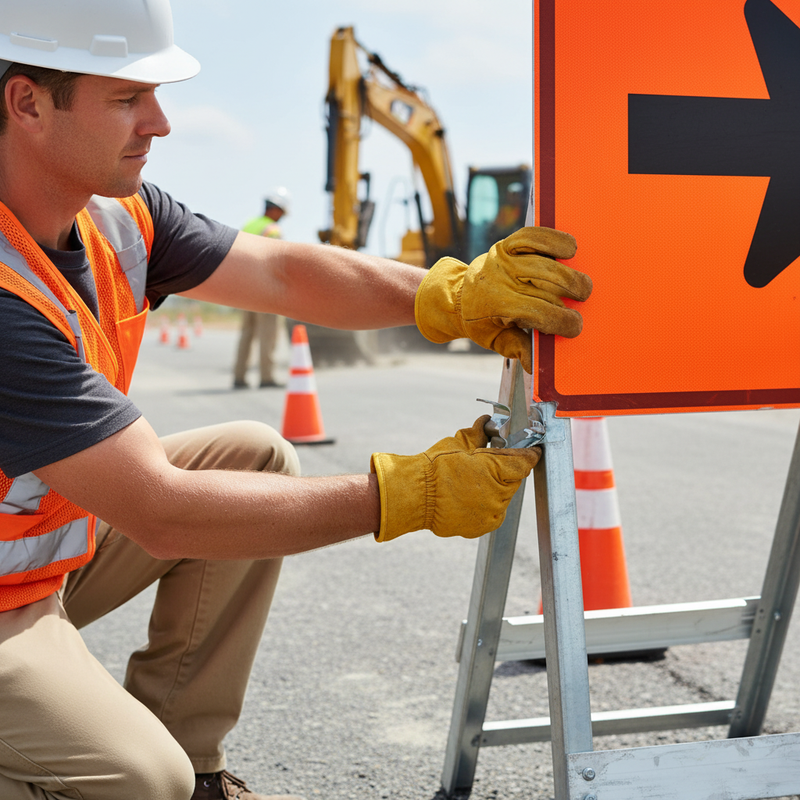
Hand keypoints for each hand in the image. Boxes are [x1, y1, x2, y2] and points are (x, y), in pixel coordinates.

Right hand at [370, 416, 539, 541]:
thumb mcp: (458, 443)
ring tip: (472, 482)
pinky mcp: (484, 525)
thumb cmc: (435, 467)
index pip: (526, 461)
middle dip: (504, 470)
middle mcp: (500, 494)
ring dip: (494, 488)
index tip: (529, 450)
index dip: (528, 454)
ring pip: (503, 496)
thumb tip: (486, 422)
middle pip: (514, 479)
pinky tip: (468, 497)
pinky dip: (485, 504)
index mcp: (497, 469)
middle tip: (486, 464)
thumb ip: (479, 433)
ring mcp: (492, 512)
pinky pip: (492, 511)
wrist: (416, 496)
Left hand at [414, 226, 591, 371]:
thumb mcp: (494, 340)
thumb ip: (516, 348)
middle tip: (582, 300)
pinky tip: (570, 248)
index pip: (539, 312)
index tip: (575, 327)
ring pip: (544, 261)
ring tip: (581, 284)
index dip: (562, 321)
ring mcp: (502, 259)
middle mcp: (500, 279)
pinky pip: (531, 237)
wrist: (454, 297)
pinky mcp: (505, 245)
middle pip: (547, 285)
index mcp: (497, 305)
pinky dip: (553, 239)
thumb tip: (533, 365)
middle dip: (572, 293)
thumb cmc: (480, 322)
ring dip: (569, 272)